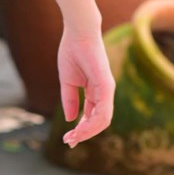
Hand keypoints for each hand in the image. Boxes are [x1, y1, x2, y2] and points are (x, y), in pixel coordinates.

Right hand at [58, 24, 115, 147]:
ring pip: (102, 120)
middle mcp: (104, 93)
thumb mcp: (67, 80)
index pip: (90, 115)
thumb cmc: (72, 51)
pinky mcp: (106, 85)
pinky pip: (103, 110)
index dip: (80, 128)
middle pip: (98, 121)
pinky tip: (81, 127)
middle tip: (69, 142)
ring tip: (73, 137)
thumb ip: (70, 99)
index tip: (67, 138)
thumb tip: (71, 119)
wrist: (77, 32)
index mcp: (94, 91)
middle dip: (84, 134)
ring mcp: (107, 90)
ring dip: (88, 132)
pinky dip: (93, 122)